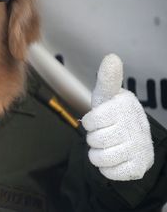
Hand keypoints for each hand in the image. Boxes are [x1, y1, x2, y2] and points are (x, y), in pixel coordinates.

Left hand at [82, 54, 153, 180]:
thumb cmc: (115, 115)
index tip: (99, 119)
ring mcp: (138, 147)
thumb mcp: (108, 97)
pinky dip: (106, 168)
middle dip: (93, 138)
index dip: (90, 122)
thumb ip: (107, 80)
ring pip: (98, 158)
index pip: (91, 121)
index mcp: (125, 106)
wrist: (137, 141)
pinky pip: (108, 172)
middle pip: (93, 140)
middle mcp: (135, 126)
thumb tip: (111, 57)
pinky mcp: (138, 167)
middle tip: (104, 134)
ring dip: (97, 154)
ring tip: (107, 146)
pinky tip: (115, 159)